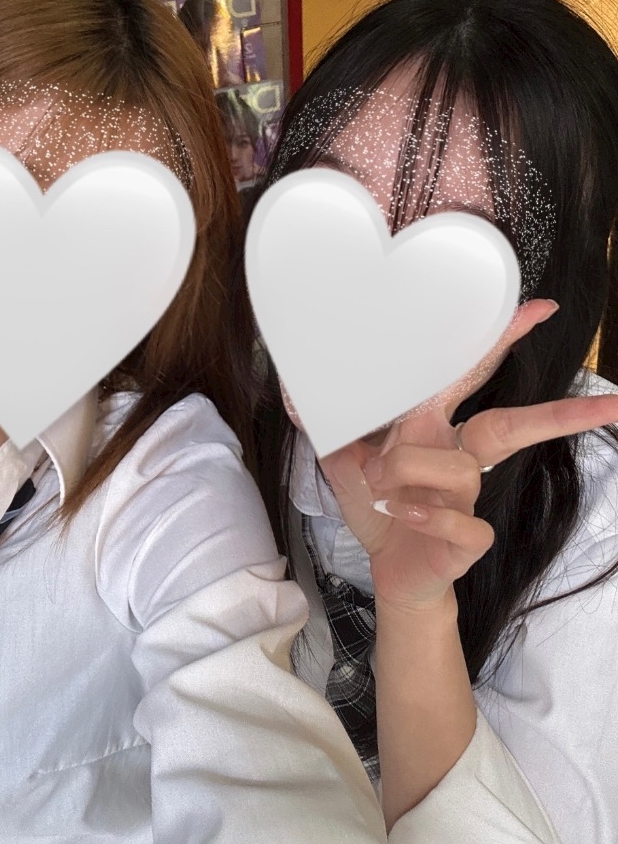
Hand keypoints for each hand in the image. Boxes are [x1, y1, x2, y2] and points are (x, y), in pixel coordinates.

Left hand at [319, 299, 617, 609]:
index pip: (469, 376)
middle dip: (559, 414)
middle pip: (512, 425)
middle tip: (614, 403)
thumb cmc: (376, 507)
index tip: (537, 309)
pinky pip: (460, 522)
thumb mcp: (342, 458)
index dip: (499, 342)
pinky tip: (403, 518)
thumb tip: (293, 389)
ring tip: (379, 489)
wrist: (387, 569)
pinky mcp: (469, 539)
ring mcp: (470, 498)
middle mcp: (459, 455)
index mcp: (434, 427)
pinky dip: (424, 517)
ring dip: (407, 476)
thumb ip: (329, 422)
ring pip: (456, 472)